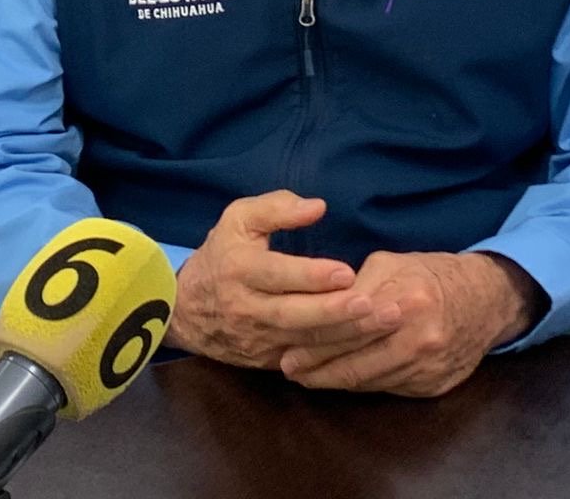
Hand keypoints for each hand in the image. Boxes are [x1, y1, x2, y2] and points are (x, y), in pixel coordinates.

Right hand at [164, 191, 402, 368]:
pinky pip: (306, 360)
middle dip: (336, 312)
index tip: (346, 271)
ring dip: (347, 335)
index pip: (277, 274)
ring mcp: (258, 339)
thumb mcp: (239, 219)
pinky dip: (338, 355)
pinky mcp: (268, 360)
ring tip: (384, 323)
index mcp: (239, 269)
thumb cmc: (223, 254)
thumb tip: (317, 207)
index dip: (311, 275)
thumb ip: (276, 208)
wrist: (184, 310)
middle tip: (373, 304)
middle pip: (293, 314)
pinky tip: (370, 346)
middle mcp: (247, 308)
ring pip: (304, 342)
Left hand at [278, 251, 540, 397]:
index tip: (286, 348)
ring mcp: (428, 365)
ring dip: (335, 380)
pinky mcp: (434, 386)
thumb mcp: (392, 264)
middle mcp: (419, 336)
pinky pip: (387, 389)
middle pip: (355, 360)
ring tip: (307, 377)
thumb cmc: (430, 276)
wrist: (487, 301)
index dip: (313, 340)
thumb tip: (315, 304)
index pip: (347, 326)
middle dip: (317, 367)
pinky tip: (343, 379)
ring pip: (369, 380)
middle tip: (289, 368)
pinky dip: (362, 384)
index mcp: (405, 299)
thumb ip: (355, 285)